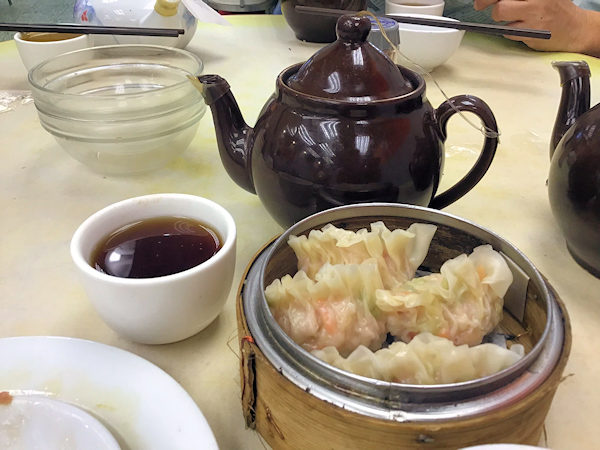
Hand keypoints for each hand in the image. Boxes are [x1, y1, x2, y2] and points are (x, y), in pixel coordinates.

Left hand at [473, 0, 590, 52]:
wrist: (575, 28)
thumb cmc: (553, 9)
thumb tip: (491, 0)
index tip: (481, 1)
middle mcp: (536, 0)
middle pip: (500, 5)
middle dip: (486, 3)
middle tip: (480, 5)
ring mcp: (534, 16)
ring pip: (501, 16)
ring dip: (500, 19)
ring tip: (514, 18)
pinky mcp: (532, 33)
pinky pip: (509, 32)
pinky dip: (510, 31)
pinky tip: (523, 28)